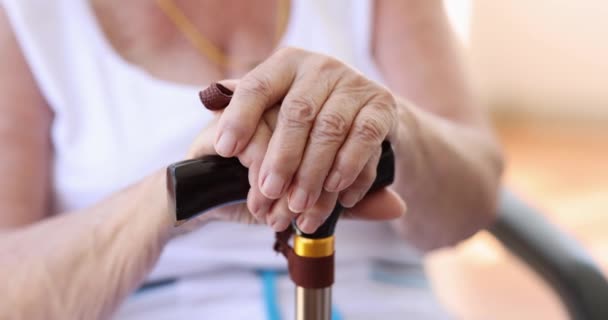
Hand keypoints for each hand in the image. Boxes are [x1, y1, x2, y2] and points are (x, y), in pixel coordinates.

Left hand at [211, 48, 404, 232]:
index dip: (239, 118)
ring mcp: (354, 83)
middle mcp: (320, 67)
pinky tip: (340, 197)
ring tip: (300, 207)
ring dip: (314, 174)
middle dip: (281, 159)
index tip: (225, 151)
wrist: (367, 119)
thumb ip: (249, 115)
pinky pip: (364, 140)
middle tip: (268, 194)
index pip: (257, 87)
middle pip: (296, 113)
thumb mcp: (277, 112)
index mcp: (286, 64)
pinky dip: (350, 171)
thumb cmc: (310, 122)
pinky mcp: (382, 105)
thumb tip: (212, 111)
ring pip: (330, 131)